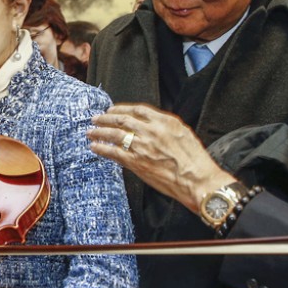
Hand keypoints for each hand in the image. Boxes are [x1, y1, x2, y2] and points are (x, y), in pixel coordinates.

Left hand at [86, 103, 235, 212]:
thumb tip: (150, 123)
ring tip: (90, 131)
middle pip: (122, 120)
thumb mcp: (183, 134)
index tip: (113, 110)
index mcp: (164, 121)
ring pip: (114, 134)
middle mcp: (151, 131)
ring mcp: (142, 146)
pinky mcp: (136, 162)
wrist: (196, 179)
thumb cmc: (194, 159)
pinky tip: (94, 147)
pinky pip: (113, 152)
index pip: (137, 110)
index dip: (122, 109)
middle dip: (106, 118)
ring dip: (99, 132)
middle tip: (95, 118)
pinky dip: (102, 149)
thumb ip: (165, 126)